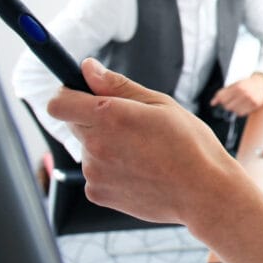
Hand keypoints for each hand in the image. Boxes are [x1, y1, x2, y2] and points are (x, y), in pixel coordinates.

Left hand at [47, 58, 240, 227]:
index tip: (81, 95)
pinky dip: (112, 170)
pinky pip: (96, 173)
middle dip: (95, 120)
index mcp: (110, 115)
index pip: (59, 103)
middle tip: (133, 126)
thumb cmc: (190, 145)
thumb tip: (89, 69)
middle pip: (75, 124)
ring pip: (89, 149)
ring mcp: (94, 172)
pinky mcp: (98, 193)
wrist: (203, 191)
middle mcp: (96, 144)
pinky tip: (141, 171)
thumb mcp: (161, 104)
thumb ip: (118, 85)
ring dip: (107, 146)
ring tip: (145, 153)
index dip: (68, 95)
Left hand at [211, 73, 262, 115]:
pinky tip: (243, 105)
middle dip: (227, 104)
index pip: (222, 98)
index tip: (222, 99)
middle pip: (227, 106)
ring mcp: (250, 99)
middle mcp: (244, 93)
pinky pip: (241, 113)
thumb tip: (212, 103)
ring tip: (239, 102)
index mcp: (238, 86)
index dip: (220, 100)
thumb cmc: (247, 83)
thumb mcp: (234, 84)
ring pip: (234, 111)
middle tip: (232, 100)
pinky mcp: (255, 105)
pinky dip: (240, 111)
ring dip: (234, 108)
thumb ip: (222, 93)